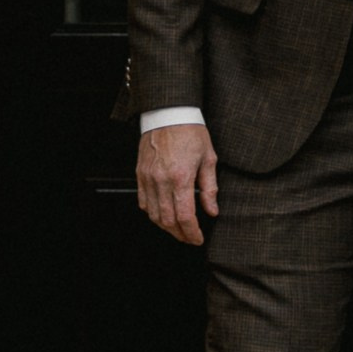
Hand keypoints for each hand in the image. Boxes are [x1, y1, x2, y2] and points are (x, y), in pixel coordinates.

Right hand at [137, 120, 218, 246]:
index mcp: (181, 177)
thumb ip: (210, 188)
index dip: (192, 233)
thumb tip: (212, 210)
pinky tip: (162, 214)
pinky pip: (143, 202)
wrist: (169, 113)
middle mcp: (162, 180)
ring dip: (166, 227)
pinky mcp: (140, 174)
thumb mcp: (208, 158)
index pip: (185, 216)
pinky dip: (152, 213)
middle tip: (189, 237)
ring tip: (177, 229)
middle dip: (180, 234)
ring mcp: (148, 178)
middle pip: (168, 220)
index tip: (198, 239)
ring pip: (153, 215)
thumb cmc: (190, 132)